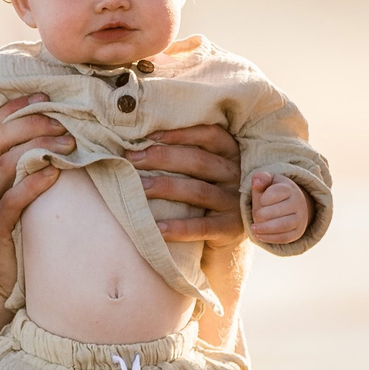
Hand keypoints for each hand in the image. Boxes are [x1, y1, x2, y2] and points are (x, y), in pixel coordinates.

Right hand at [0, 95, 66, 294]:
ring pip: (5, 163)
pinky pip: (13, 199)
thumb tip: (57, 130)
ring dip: (40, 148)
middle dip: (31, 123)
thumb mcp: (16, 189)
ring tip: (69, 145)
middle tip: (63, 124)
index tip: (42, 96)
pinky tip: (55, 172)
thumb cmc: (15, 228)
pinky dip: (35, 182)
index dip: (12, 107)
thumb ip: (25, 162)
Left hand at [130, 124, 243, 244]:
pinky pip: (202, 226)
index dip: (180, 134)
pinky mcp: (230, 228)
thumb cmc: (204, 195)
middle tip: (133, 159)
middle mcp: (236, 175)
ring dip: (166, 187)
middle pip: (199, 161)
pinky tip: (156, 227)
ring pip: (198, 191)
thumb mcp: (203, 171)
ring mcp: (234, 202)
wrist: (224, 235)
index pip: (209, 135)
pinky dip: (178, 227)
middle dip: (162, 158)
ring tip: (140, 188)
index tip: (149, 136)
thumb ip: (184, 156)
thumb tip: (140, 146)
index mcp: (230, 153)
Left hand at [246, 172, 308, 246]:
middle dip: (264, 214)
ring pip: (284, 225)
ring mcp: (300, 219)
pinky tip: (259, 236)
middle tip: (255, 215)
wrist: (288, 206)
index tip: (260, 200)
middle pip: (281, 210)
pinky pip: (285, 237)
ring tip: (253, 228)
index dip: (265, 198)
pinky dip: (270, 238)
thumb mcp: (267, 182)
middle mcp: (298, 203)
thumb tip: (256, 183)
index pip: (278, 192)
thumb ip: (261, 178)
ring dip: (266, 228)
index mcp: (290, 189)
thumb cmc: (272, 193)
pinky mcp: (297, 232)